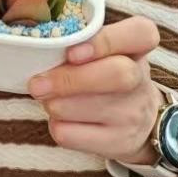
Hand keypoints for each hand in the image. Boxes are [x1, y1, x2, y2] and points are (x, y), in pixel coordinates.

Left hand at [27, 16, 164, 164]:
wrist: (138, 119)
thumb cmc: (107, 74)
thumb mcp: (105, 50)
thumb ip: (80, 42)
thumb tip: (39, 52)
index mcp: (138, 46)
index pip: (139, 34)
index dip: (104, 42)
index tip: (71, 52)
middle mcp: (140, 79)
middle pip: (116, 74)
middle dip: (68, 80)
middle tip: (37, 84)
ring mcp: (132, 114)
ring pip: (87, 107)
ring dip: (55, 104)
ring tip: (50, 99)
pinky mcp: (118, 142)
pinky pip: (72, 134)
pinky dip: (57, 126)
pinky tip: (60, 119)